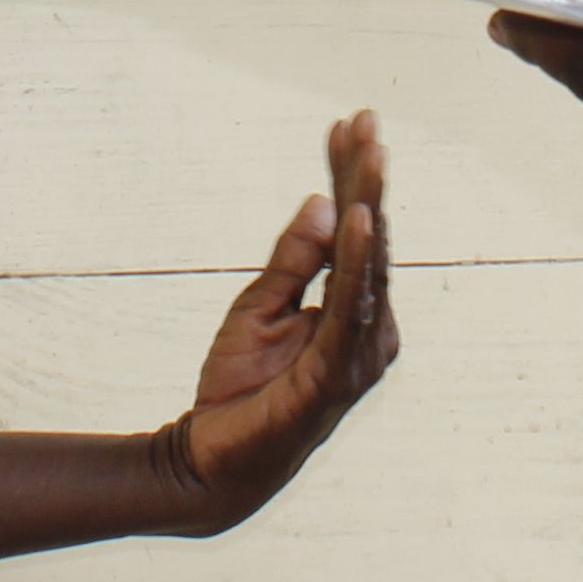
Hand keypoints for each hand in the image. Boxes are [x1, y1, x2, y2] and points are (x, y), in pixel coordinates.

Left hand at [162, 112, 401, 524]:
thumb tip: (323, 201)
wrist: (211, 462)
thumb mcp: (259, 306)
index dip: (350, 178)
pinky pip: (348, 307)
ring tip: (370, 151)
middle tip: (365, 119)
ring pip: (368, 265)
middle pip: (370, 241)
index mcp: (355, 314)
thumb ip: (293, 260)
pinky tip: (358, 218)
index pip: (358, 235)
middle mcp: (369, 331)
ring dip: (369, 204)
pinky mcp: (333, 374)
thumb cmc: (242, 389)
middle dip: (365, 177)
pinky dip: (356, 259)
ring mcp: (357, 354)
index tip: (347, 122)